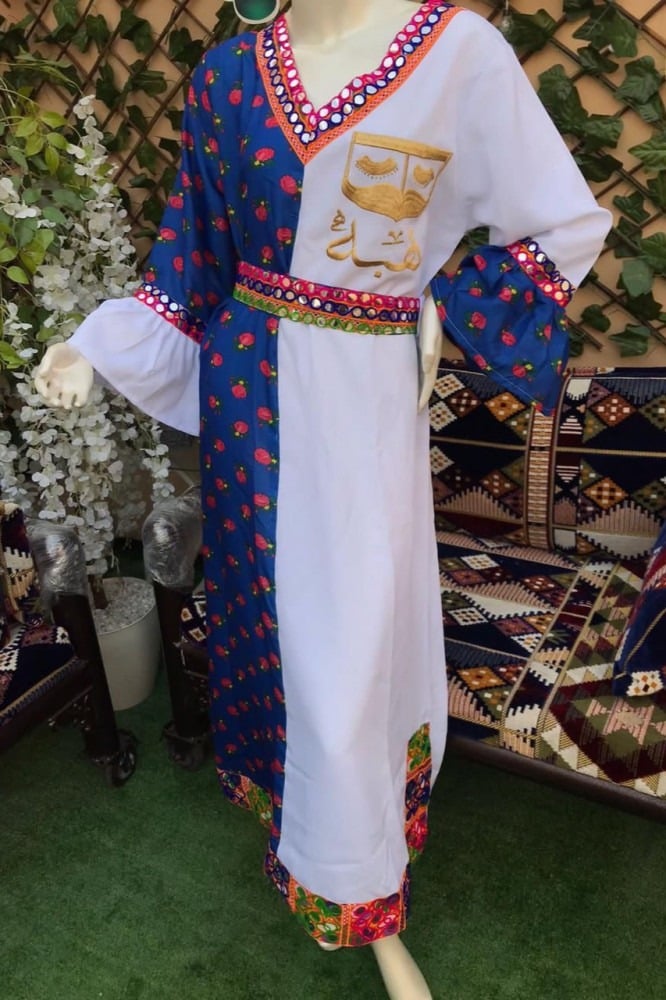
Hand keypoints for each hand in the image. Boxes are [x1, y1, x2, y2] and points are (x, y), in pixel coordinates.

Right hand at [34, 342, 93, 408]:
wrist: (82, 351)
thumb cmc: (64, 351)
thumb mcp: (54, 351)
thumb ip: (47, 361)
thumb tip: (41, 373)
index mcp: (47, 376)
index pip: (40, 386)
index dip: (42, 391)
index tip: (46, 394)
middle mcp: (56, 386)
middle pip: (51, 399)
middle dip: (53, 403)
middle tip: (57, 402)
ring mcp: (69, 389)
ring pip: (65, 402)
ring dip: (65, 405)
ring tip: (67, 405)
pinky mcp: (82, 390)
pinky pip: (80, 400)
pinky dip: (80, 403)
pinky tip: (79, 402)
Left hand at [417, 294, 441, 411]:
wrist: (441, 296)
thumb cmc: (434, 313)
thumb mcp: (431, 330)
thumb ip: (430, 349)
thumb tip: (426, 369)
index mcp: (433, 357)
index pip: (427, 383)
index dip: (422, 397)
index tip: (416, 411)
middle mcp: (431, 357)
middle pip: (425, 381)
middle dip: (419, 395)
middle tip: (410, 410)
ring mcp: (428, 351)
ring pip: (423, 373)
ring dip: (417, 385)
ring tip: (409, 396)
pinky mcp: (424, 343)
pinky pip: (420, 363)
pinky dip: (415, 373)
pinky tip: (410, 374)